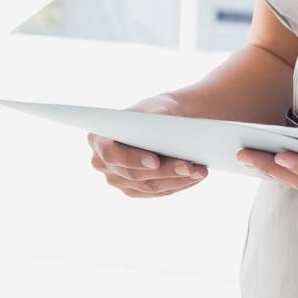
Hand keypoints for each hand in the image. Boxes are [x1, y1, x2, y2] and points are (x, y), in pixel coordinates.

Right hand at [87, 93, 207, 198]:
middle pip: (134, 174)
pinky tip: (196, 176)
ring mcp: (117, 180)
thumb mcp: (158, 106)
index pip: (111, 153)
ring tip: (199, 170)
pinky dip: (179, 184)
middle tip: (188, 165)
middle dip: (164, 170)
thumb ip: (156, 112)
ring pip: (149, 186)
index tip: (155, 161)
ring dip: (176, 179)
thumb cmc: (158, 110)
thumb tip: (157, 122)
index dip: (132, 159)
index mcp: (98, 138)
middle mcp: (102, 163)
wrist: (166, 124)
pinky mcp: (134, 191)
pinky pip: (158, 192)